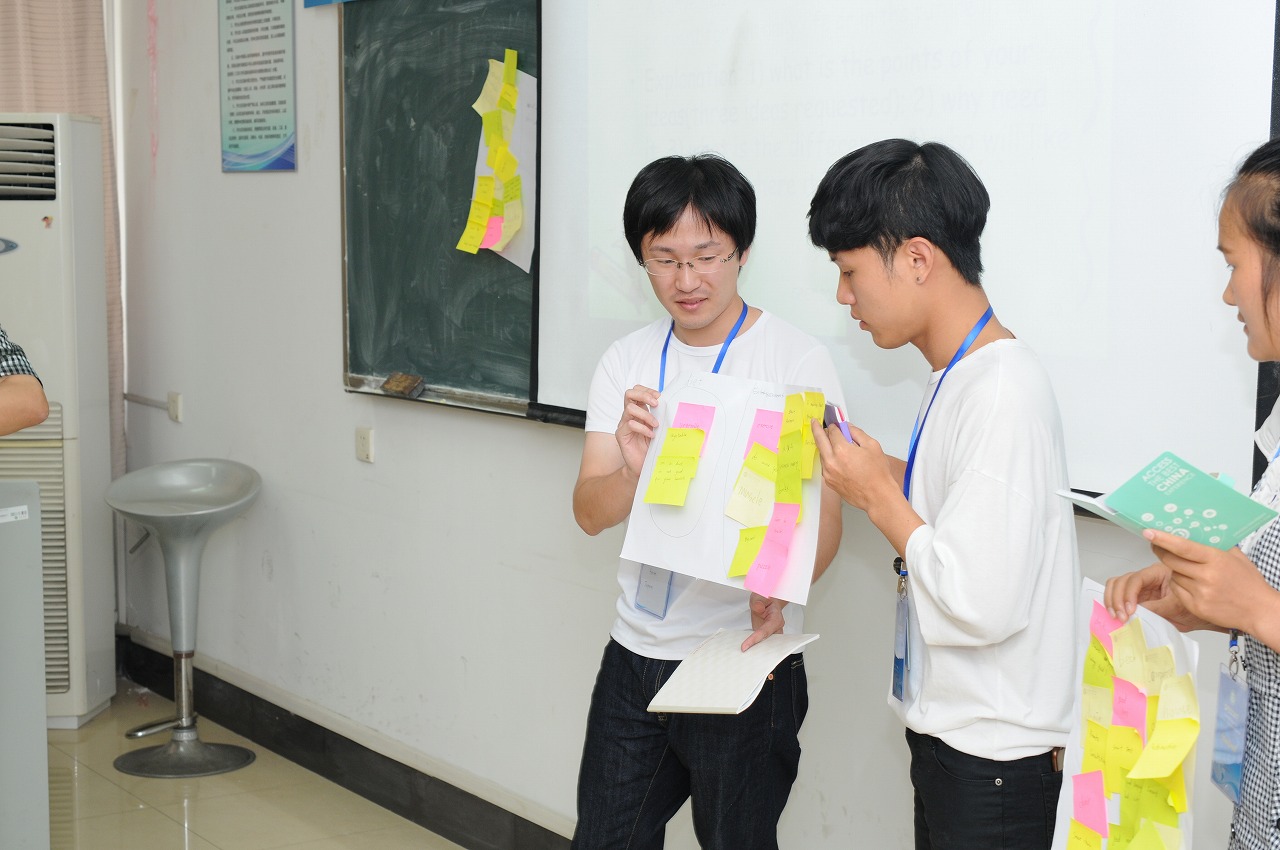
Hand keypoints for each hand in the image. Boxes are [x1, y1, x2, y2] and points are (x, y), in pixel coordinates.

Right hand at [615, 385, 659, 478]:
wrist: (643, 465)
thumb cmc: (651, 446)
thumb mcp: (659, 428)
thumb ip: (660, 416)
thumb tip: (672, 405)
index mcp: (638, 410)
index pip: (637, 391)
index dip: (647, 390)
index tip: (659, 397)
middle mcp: (629, 415)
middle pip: (629, 394)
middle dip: (644, 395)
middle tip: (656, 404)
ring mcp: (623, 424)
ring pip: (630, 408)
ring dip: (646, 415)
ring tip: (655, 425)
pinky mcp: (621, 435)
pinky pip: (630, 425)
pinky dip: (643, 428)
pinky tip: (651, 435)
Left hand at [742, 593, 784, 650]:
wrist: (767, 601)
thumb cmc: (765, 599)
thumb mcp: (760, 596)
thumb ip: (758, 601)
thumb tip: (758, 608)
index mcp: (776, 618)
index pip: (765, 631)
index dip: (754, 639)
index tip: (745, 646)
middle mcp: (775, 628)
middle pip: (768, 643)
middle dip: (758, 650)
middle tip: (746, 654)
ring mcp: (771, 633)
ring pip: (766, 645)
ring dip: (756, 650)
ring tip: (745, 655)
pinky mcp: (766, 635)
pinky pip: (762, 643)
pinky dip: (754, 647)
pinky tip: (746, 650)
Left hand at [810, 419, 896, 512]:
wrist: (877, 496)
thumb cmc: (877, 474)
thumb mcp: (872, 445)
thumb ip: (857, 433)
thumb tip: (847, 427)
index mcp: (842, 450)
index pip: (832, 432)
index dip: (835, 426)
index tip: (836, 423)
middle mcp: (831, 461)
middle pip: (819, 440)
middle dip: (817, 429)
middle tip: (815, 423)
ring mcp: (828, 473)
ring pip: (822, 454)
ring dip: (825, 446)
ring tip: (833, 443)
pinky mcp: (829, 482)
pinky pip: (825, 465)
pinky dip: (829, 459)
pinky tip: (838, 459)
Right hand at [1102, 561, 1211, 631]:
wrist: (1199, 617)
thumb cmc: (1194, 609)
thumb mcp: (1178, 608)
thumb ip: (1158, 608)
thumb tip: (1137, 612)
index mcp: (1159, 574)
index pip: (1137, 578)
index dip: (1129, 593)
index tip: (1130, 610)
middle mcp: (1147, 578)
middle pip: (1122, 580)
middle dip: (1117, 598)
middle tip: (1121, 616)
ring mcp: (1140, 588)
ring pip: (1116, 586)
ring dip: (1112, 600)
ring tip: (1117, 616)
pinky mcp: (1136, 598)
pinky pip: (1118, 596)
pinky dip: (1113, 604)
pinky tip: (1116, 615)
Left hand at [1144, 528, 1275, 634]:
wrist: (1260, 610)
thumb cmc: (1249, 583)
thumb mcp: (1236, 557)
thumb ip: (1215, 545)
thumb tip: (1193, 532)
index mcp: (1216, 560)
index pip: (1183, 547)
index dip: (1163, 539)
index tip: (1148, 532)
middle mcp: (1207, 576)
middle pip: (1171, 561)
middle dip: (1162, 552)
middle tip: (1157, 545)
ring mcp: (1200, 593)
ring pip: (1173, 576)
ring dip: (1175, 571)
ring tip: (1190, 570)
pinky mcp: (1196, 607)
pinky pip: (1177, 591)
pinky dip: (1180, 586)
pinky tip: (1192, 584)